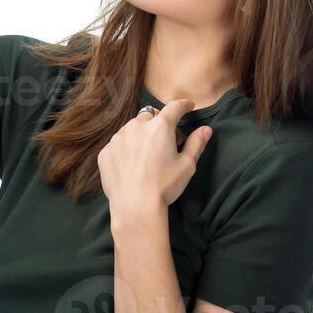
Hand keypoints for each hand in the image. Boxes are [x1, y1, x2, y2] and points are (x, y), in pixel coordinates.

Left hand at [98, 99, 212, 213]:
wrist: (135, 206)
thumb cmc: (164, 185)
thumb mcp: (187, 165)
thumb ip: (197, 143)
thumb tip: (206, 129)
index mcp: (160, 127)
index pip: (174, 107)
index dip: (183, 105)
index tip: (188, 107)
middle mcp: (137, 126)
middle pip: (150, 115)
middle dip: (159, 123)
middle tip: (167, 140)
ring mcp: (118, 138)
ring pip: (132, 128)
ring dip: (141, 134)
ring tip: (147, 154)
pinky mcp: (106, 152)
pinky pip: (118, 144)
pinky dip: (126, 149)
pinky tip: (132, 165)